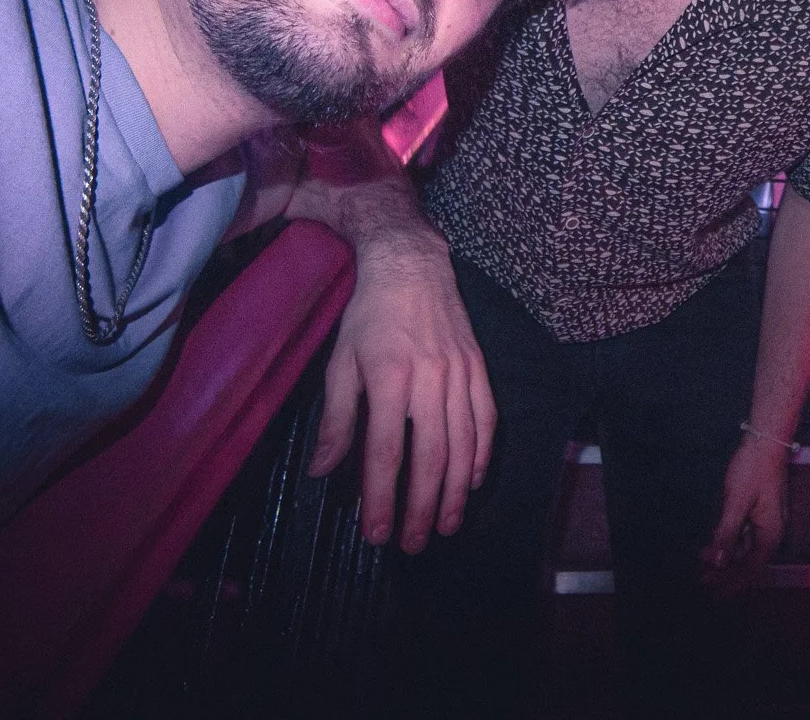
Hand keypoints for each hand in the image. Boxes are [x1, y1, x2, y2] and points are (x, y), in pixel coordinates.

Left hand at [287, 120, 493, 552]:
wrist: (412, 264)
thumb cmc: (368, 315)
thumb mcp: (340, 362)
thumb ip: (336, 419)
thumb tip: (322, 471)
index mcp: (389, 377)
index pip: (387, 450)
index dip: (382, 497)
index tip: (377, 533)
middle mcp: (430, 378)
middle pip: (431, 456)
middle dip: (422, 507)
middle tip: (413, 544)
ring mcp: (460, 373)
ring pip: (464, 444)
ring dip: (455, 491)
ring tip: (446, 526)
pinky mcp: (479, 367)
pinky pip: (487, 419)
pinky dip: (482, 455)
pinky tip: (471, 482)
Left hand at [699, 430, 789, 594]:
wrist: (766, 441)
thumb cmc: (753, 470)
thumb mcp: (736, 502)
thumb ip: (726, 534)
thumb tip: (718, 563)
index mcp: (770, 534)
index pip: (750, 569)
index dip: (731, 582)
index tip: (713, 593)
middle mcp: (771, 532)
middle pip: (748, 562)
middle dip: (726, 572)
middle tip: (701, 579)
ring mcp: (766, 521)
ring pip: (745, 549)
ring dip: (725, 558)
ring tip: (703, 563)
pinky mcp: (759, 512)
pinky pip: (744, 536)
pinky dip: (729, 542)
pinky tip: (714, 542)